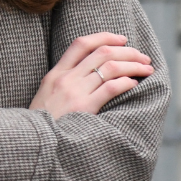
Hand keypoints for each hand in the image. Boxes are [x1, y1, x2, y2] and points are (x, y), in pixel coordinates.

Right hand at [30, 33, 153, 118]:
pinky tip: (134, 84)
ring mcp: (74, 92)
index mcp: (55, 74)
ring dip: (133, 65)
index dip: (105, 37)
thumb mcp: (46, 96)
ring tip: (146, 69)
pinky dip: (126, 82)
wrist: (33, 143)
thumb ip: (63, 83)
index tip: (122, 39)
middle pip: (102, 53)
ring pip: (110, 67)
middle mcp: (65, 79)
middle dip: (128, 51)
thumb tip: (90, 74)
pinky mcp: (84, 108)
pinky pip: (111, 87)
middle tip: (143, 57)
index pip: (81, 44)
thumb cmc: (43, 123)